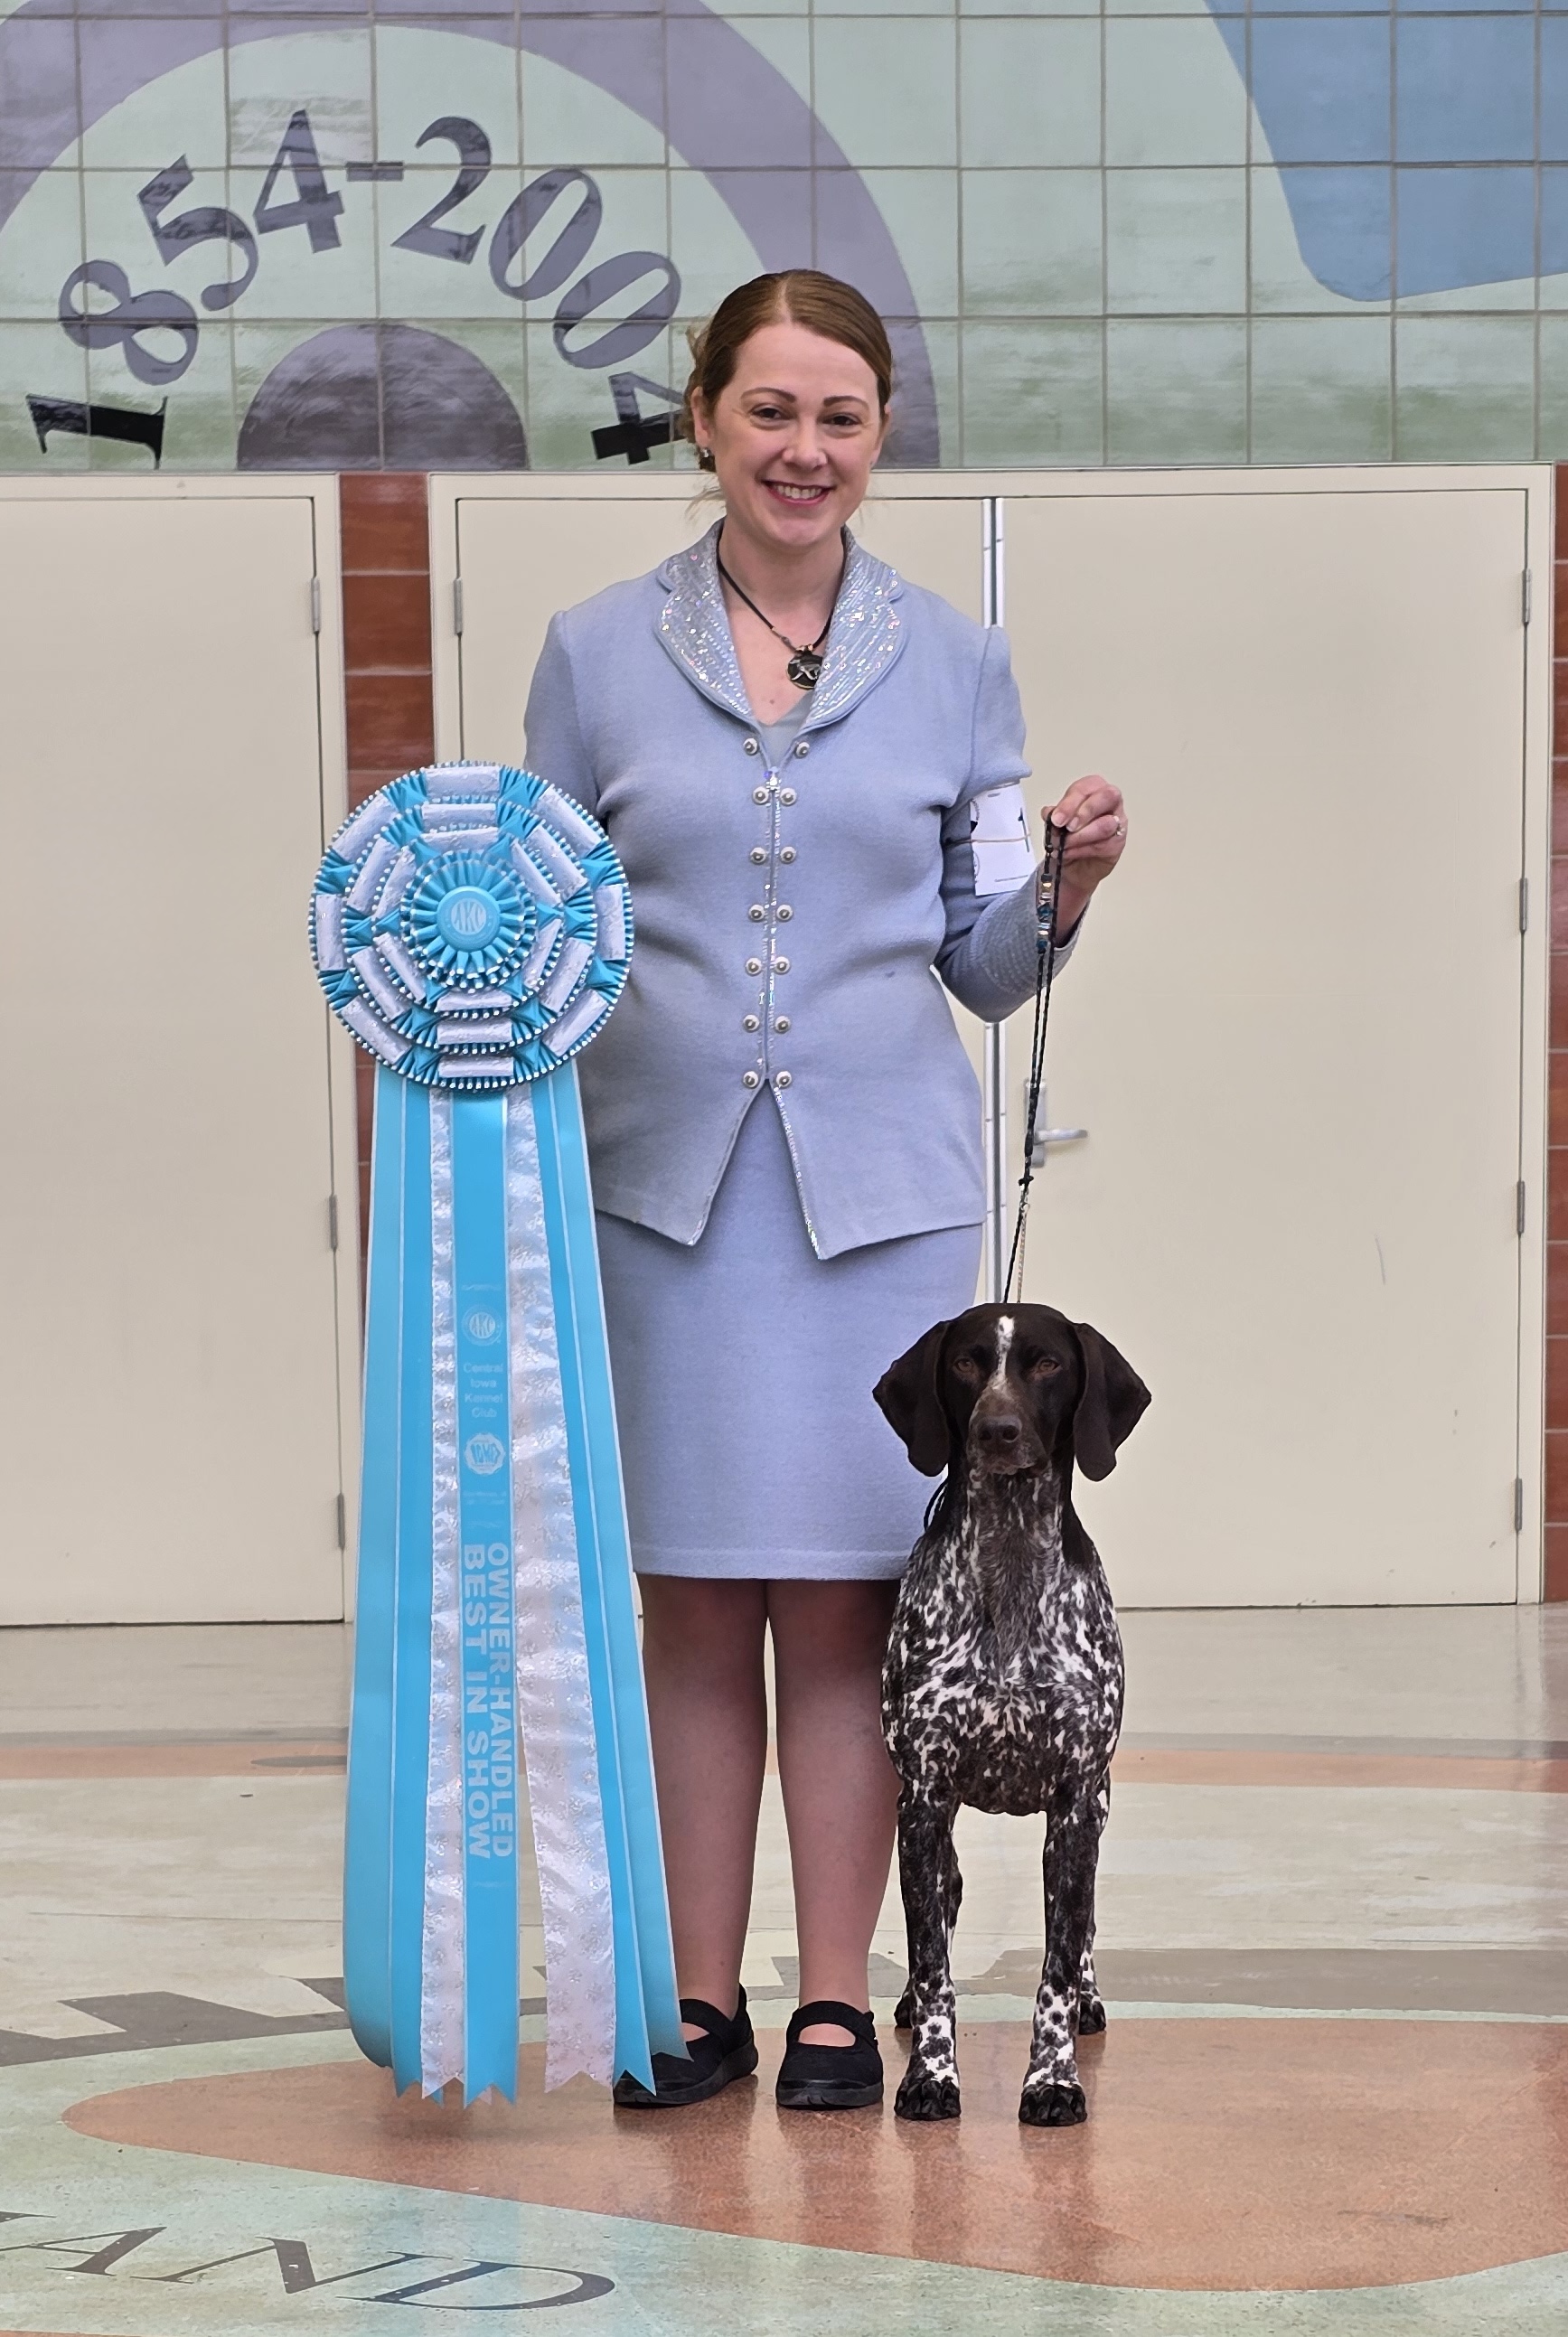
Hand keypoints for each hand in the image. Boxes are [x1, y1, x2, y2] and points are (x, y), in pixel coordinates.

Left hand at [1042, 774, 1125, 934]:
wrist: (1069, 867)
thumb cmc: (1062, 841)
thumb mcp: (1052, 828)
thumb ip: (1053, 818)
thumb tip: (1050, 814)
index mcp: (1091, 791)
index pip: (1087, 785)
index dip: (1073, 799)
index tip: (1056, 817)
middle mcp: (1109, 804)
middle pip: (1105, 795)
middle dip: (1083, 811)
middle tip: (1064, 827)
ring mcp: (1117, 823)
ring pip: (1108, 822)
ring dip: (1084, 835)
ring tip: (1066, 846)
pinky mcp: (1118, 843)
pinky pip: (1108, 843)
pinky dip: (1088, 850)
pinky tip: (1075, 855)